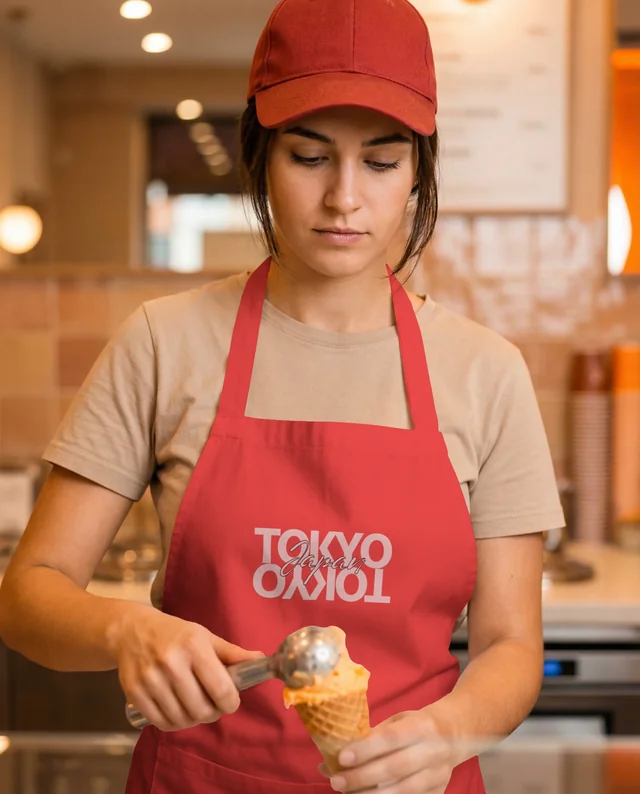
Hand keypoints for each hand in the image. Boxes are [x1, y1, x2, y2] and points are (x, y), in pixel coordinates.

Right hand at [111, 607, 263, 731]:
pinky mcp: (134, 693)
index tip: (230, 702)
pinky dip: (174, 723)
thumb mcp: (205, 636)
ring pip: (182, 719)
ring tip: (195, 707)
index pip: (221, 689)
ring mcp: (150, 679)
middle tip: (212, 705)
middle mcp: (171, 662)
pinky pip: (162, 723)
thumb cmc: (175, 634)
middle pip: (202, 709)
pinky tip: (178, 711)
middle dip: (212, 712)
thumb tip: (261, 661)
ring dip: (193, 719)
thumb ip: (232, 653)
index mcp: (194, 646)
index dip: (230, 703)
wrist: (131, 630)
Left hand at [321, 709, 453, 793]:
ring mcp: (438, 775)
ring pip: (403, 790)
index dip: (366, 749)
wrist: (457, 732)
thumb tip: (334, 753)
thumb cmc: (418, 724)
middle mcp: (433, 751)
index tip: (342, 757)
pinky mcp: (439, 792)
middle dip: (362, 777)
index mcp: (421, 726)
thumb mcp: (399, 721)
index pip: (390, 738)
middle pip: (395, 768)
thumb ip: (372, 736)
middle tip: (337, 781)